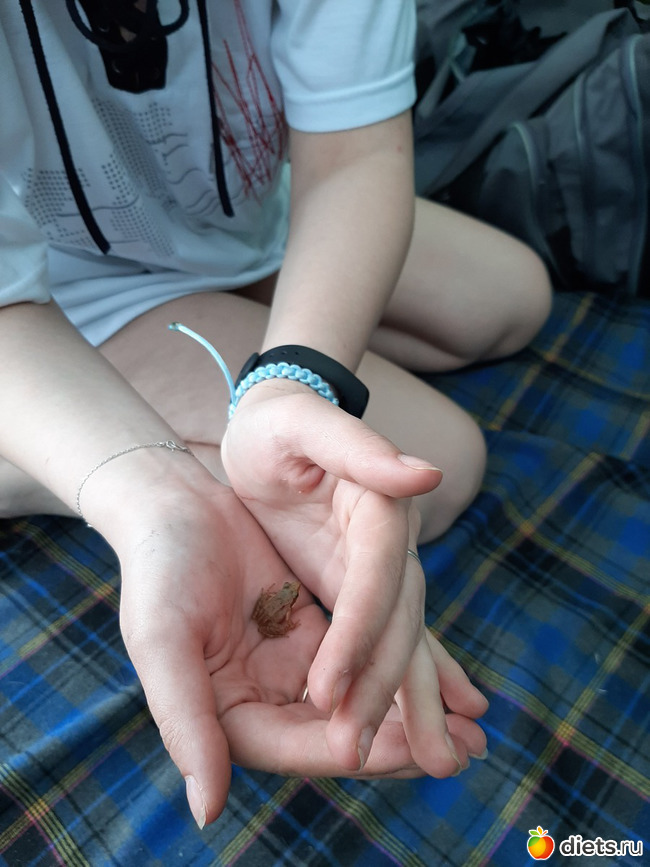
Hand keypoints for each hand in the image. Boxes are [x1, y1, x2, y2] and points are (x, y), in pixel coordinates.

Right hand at [114, 480, 470, 827]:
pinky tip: (442, 674)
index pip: (295, 748)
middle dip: (400, 741)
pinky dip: (395, 664)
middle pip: (336, 732)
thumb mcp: (163, 641)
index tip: (411, 751)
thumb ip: (184, 723)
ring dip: (410, 710)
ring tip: (472, 722)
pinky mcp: (308, 628)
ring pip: (357, 697)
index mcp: (223, 715)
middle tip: (467, 748)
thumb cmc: (157, 568)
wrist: (172, 502)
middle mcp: (260, 698)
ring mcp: (288, 664)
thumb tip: (208, 814)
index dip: (354, 752)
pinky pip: (361, 654)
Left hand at [221, 388, 488, 775]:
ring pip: (404, 640)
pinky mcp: (367, 583)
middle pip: (399, 621)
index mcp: (380, 503)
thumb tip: (427, 477)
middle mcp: (393, 540)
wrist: (281, 424)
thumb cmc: (281, 424)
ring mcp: (384, 565)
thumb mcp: (305, 424)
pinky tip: (435, 720)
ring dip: (411, 700)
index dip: (358, 633)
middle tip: (378, 755)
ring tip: (436, 762)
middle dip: (389, 689)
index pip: (375, 578)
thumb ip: (361, 448)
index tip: (329, 690)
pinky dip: (412, 680)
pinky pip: (392, 638)